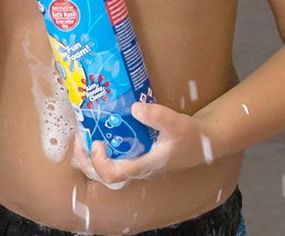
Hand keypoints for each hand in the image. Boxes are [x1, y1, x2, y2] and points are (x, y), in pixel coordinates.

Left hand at [72, 102, 213, 187]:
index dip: (99, 162)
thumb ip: (157, 116)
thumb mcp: (176, 123)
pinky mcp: (137, 155)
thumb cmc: (191, 136)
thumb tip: (134, 108)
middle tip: (79, 137)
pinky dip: (100, 148)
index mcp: (144, 165)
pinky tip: (99, 130)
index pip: (114, 175)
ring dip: (89, 155)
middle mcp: (137, 168)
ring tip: (83, 134)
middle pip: (102, 176)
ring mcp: (136, 163)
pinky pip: (112, 158)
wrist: (205, 142)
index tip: (96, 141)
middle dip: (85, 159)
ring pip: (105, 169)